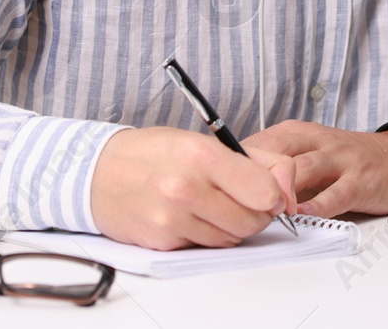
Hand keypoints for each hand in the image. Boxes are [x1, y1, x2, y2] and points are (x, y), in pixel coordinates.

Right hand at [89, 127, 297, 249]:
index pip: (264, 191)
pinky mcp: (162, 242)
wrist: (98, 173)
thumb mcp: (206, 140)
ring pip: (231, 238)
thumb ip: (259, 160)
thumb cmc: (155, 153)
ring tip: (213, 204)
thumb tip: (289, 193)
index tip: (269, 192)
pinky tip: (191, 215)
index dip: (275, 195)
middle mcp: (186, 188)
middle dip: (255, 213)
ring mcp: (172, 218)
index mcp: (202, 155)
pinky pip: (205, 247)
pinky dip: (206, 235)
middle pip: (251, 221)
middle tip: (241, 199)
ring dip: (231, 226)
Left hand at [243, 120, 387, 217]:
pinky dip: (318, 205)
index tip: (213, 185)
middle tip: (229, 199)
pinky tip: (303, 216)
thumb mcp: (308, 151)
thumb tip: (230, 187)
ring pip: (303, 170)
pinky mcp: (360, 180)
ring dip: (281, 191)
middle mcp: (317, 141)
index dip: (234, 165)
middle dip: (252, 176)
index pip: (258, 143)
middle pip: (276, 153)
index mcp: (297, 133)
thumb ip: (274, 166)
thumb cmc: (346, 159)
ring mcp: (340, 159)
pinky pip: (337, 192)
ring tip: (262, 211)